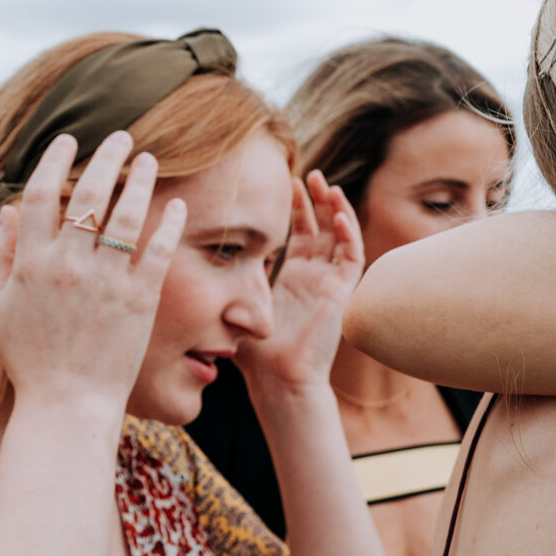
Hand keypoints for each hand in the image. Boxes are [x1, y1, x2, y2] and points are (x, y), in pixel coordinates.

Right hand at [0, 132, 183, 412]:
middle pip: (90, 194)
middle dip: (107, 157)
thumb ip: (1, 258)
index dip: (56, 160)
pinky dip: (168, 223)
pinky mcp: (140, 299)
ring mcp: (106, 281)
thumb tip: (8, 212)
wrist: (68, 403)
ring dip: (141, 180)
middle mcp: (68, 265)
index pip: (42, 194)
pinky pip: (157, 250)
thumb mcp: (0, 308)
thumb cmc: (31, 359)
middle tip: (122, 136)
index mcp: (31, 263)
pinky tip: (177, 204)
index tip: (69, 141)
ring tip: (150, 160)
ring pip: (127, 215)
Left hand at [239, 172, 364, 395]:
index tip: (284, 182)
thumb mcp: (233, 307)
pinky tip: (339, 214)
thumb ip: (224, 282)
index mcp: (291, 279)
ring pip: (341, 237)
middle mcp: (313, 278)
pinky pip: (353, 257)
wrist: (278, 381)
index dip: (295, 209)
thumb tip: (202, 254)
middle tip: (306, 173)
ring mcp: (329, 284)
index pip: (299, 234)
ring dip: (335, 209)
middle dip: (315, 200)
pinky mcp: (341, 293)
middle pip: (322, 228)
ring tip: (325, 184)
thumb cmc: (255, 356)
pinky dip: (350, 234)